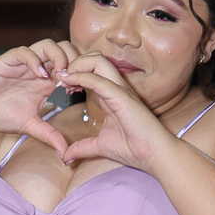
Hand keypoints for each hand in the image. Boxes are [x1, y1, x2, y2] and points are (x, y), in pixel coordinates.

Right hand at [0, 40, 75, 158]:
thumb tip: (66, 155)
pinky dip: (35, 60)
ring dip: (58, 57)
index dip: (78, 74)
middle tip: (71, 81)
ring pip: (47, 45)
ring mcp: (24, 62)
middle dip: (73, 61)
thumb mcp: (32, 127)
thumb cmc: (3, 117)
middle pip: (63, 49)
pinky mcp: (8, 60)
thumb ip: (50, 136)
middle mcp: (37, 68)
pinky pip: (25, 51)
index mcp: (46, 80)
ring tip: (59, 75)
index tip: (77, 90)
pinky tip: (40, 75)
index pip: (70, 65)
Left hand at [59, 55, 170, 170]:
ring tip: (65, 80)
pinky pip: (99, 80)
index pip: (91, 71)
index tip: (62, 88)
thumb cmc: (133, 149)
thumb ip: (82, 148)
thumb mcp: (100, 146)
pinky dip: (82, 77)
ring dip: (77, 66)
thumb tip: (66, 156)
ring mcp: (120, 90)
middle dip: (74, 64)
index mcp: (110, 96)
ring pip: (97, 60)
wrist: (153, 155)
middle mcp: (115, 88)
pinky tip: (69, 82)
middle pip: (94, 58)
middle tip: (61, 81)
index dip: (74, 74)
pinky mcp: (122, 97)